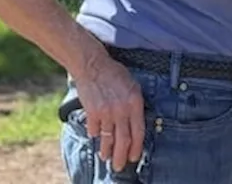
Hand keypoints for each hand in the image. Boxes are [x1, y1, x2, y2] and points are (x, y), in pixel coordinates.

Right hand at [74, 54, 144, 172]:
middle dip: (122, 156)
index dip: (136, 147)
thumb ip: (135, 105)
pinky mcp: (92, 112)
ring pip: (108, 139)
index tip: (134, 157)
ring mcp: (106, 112)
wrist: (93, 65)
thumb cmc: (115, 74)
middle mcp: (122, 110)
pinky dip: (94, 135)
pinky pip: (94, 130)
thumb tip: (135, 123)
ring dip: (107, 151)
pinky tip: (95, 137)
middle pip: (124, 140)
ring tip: (106, 157)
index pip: (139, 132)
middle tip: (120, 166)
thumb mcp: (133, 86)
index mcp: (135, 103)